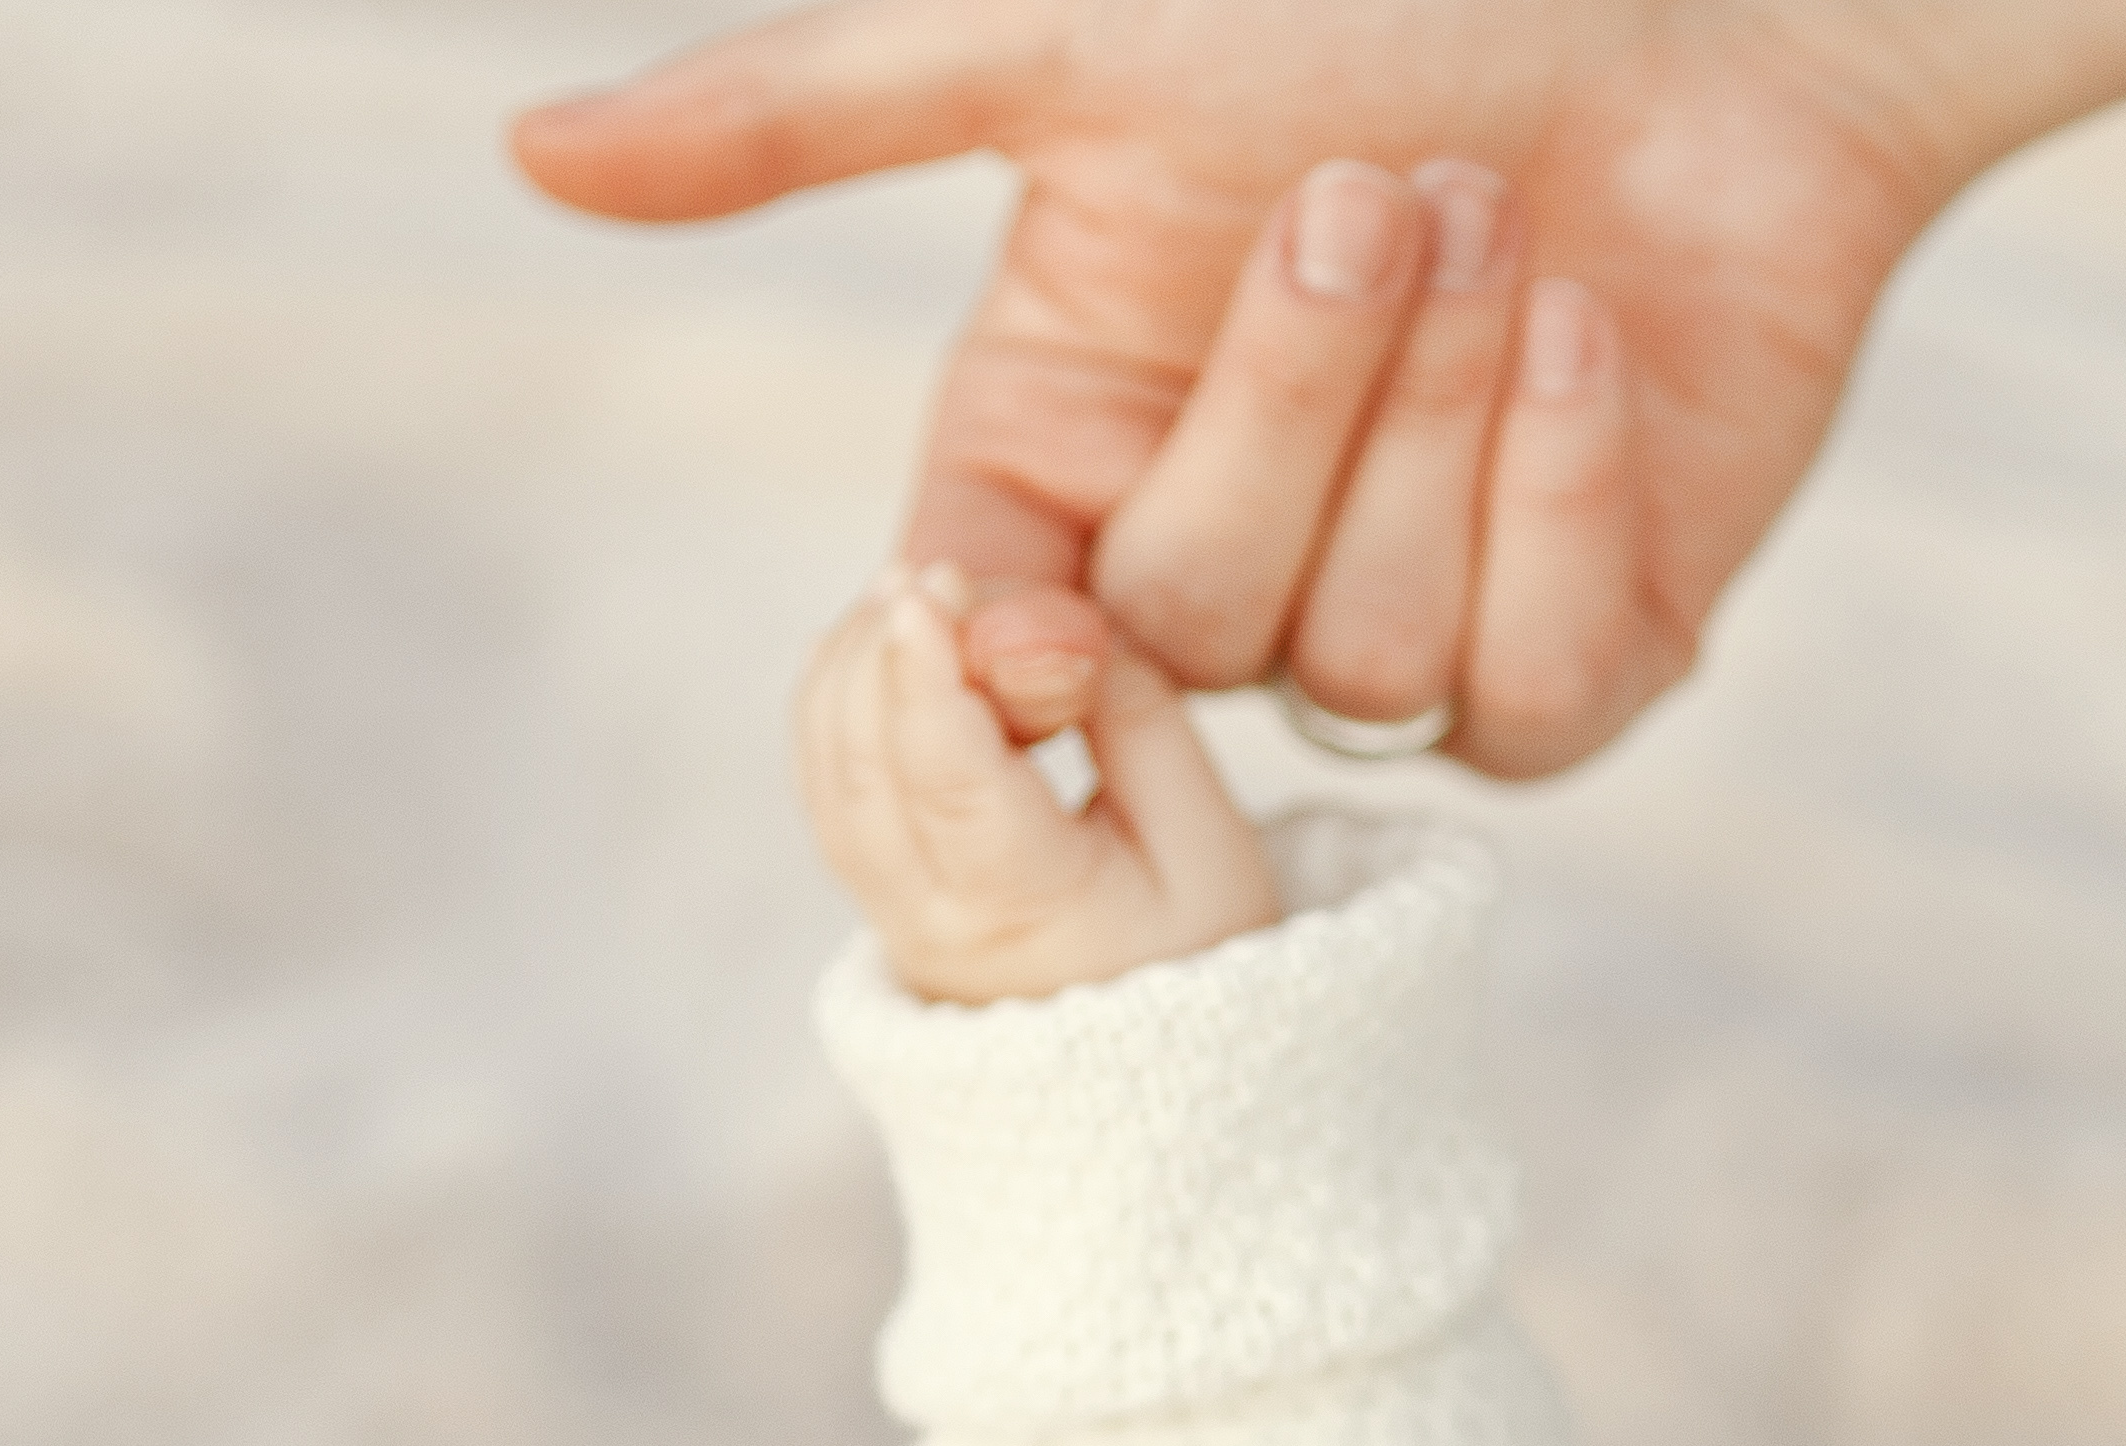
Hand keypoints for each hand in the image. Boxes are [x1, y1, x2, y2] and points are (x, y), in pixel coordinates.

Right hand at [517, 0, 2021, 776]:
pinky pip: (1527, 699)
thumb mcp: (1064, 38)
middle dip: (1290, 402)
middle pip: (1184, 641)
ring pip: (1361, 668)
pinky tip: (1589, 338)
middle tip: (1371, 187)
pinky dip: (1558, 503)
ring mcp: (1399, 623)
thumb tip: (535, 156)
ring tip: (1498, 223)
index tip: (1038, 616)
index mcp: (1064, 435)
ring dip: (1439, 420)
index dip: (998, 656)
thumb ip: (807, 114)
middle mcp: (1214, 553)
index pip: (967, 640)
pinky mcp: (1580, 659)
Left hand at [797, 565, 1279, 1003]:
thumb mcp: (1206, 838)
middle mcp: (933, 921)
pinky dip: (839, 703)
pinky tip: (882, 651)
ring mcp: (890, 914)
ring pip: (827, 774)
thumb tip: (1044, 620)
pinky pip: (827, 786)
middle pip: (863, 770)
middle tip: (929, 575)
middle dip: (882, 653)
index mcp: (1029, 912)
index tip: (935, 585)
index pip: (951, 785)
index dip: (931, 676)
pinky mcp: (876, 895)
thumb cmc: (1195, 954)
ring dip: (851, 670)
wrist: (1148, 1079)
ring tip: (910, 600)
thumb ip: (1132, 713)